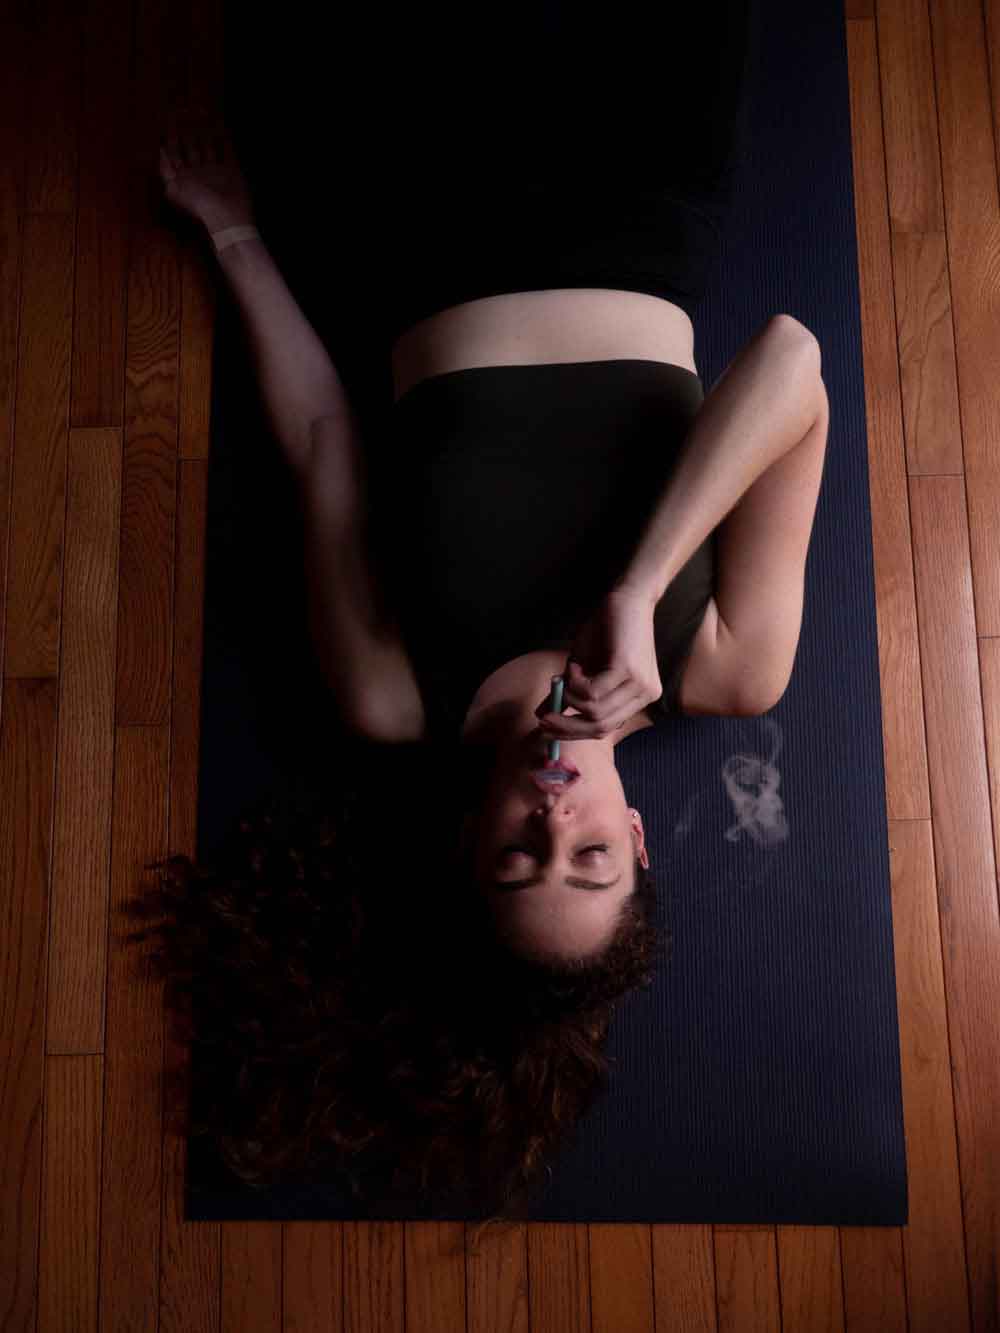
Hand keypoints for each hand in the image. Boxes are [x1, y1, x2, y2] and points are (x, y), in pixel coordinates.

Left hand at [158, 106, 256, 235]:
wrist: (227, 217)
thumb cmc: (199, 204)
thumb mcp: (174, 189)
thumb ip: (165, 169)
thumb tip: (160, 149)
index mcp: (184, 176)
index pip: (175, 150)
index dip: (171, 134)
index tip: (169, 116)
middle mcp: (198, 172)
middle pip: (191, 146)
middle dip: (188, 129)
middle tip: (185, 108)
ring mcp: (215, 171)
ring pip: (208, 146)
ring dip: (205, 130)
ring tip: (202, 111)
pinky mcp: (231, 171)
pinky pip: (227, 150)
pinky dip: (225, 138)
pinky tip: (221, 125)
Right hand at [535, 584, 661, 738]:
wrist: (626, 598)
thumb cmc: (605, 631)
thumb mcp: (581, 667)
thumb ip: (567, 692)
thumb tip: (542, 714)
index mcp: (637, 699)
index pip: (605, 728)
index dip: (574, 732)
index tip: (546, 729)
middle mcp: (645, 696)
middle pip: (601, 726)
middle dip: (567, 726)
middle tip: (543, 718)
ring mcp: (640, 685)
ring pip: (595, 712)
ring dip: (570, 696)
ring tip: (564, 676)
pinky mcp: (629, 671)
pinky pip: (593, 694)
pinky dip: (575, 683)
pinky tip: (573, 666)